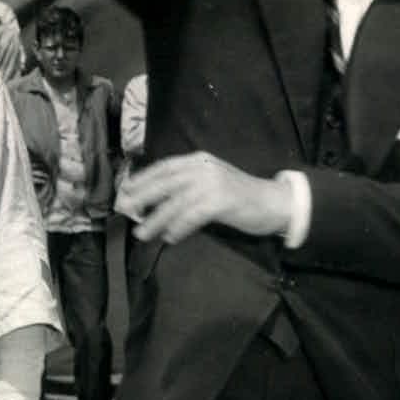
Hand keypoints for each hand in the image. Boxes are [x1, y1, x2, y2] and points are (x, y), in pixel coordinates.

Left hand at [116, 152, 291, 245]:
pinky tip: (170, 238)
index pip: (164, 167)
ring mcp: (212, 183)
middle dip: (142, 196)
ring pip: (175, 202)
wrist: (275, 202)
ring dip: (156, 219)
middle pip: (165, 182)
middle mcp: (203, 168)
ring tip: (142, 234)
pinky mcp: (221, 201)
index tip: (126, 190)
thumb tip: (158, 200)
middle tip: (125, 210)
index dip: (143, 178)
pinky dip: (179, 227)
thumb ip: (190, 186)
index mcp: (200, 161)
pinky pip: (192, 216)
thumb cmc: (242, 197)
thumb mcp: (213, 183)